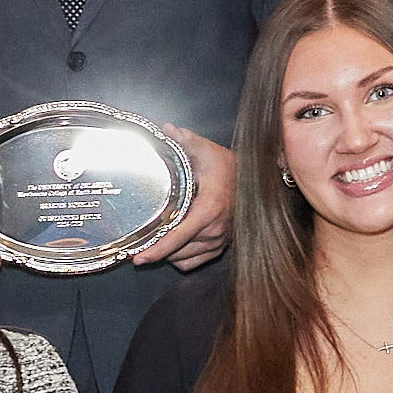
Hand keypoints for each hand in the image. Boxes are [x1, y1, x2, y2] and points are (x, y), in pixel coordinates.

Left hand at [143, 129, 239, 269]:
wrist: (255, 180)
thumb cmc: (229, 167)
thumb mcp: (207, 150)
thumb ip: (186, 141)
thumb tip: (166, 129)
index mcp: (208, 210)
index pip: (176, 238)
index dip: (155, 251)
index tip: (137, 258)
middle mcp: (214, 230)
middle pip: (175, 251)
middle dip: (156, 246)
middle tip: (140, 237)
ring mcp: (219, 241)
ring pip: (182, 259)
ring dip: (168, 251)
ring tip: (157, 236)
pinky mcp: (221, 247)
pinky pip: (192, 262)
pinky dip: (180, 257)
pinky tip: (175, 242)